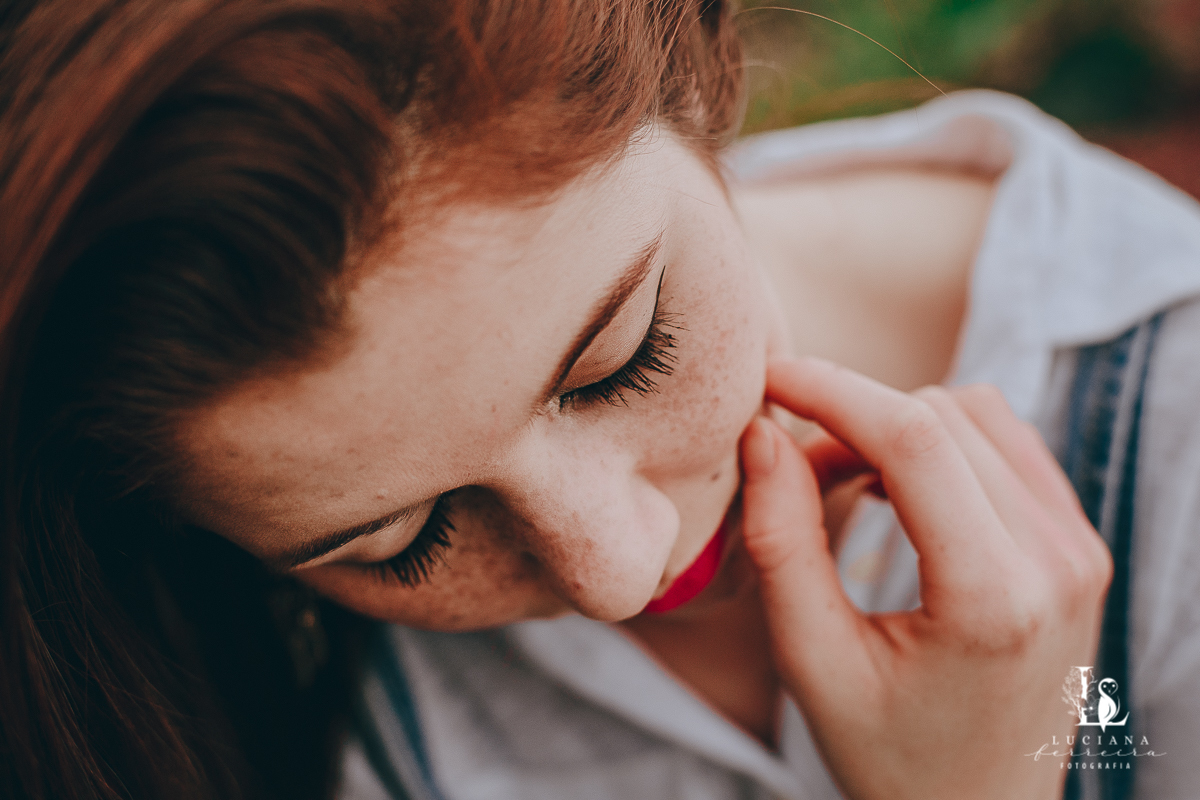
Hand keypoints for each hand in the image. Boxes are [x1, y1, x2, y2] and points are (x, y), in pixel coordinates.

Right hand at [740, 357, 1110, 799]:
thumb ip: (781, 542)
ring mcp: (1080, 550)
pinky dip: (943, 444)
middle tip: (797, 473)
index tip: (769, 378)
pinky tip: (902, 492)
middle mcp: (1057, 562)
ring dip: (899, 427)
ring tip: (848, 485)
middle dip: (854, 420)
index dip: (832, 390)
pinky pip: (1008, 443)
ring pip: (978, 414)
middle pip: (941, 415)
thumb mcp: (812, 661)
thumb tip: (763, 433)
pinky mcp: (1080, 545)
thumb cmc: (889, 755)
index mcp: (993, 599)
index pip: (914, 439)